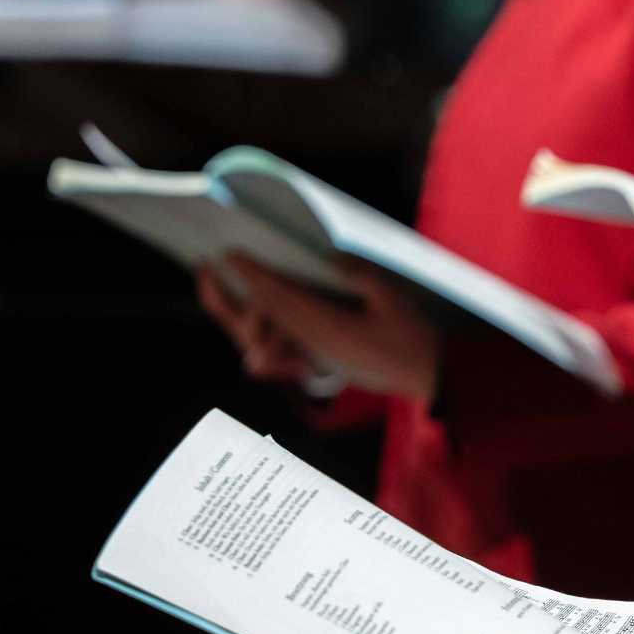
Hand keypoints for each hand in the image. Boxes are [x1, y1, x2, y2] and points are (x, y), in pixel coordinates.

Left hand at [217, 252, 440, 403]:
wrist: (428, 378)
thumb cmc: (413, 338)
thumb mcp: (390, 299)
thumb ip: (358, 277)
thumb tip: (330, 257)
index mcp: (328, 330)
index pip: (280, 298)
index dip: (253, 275)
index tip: (231, 255)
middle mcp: (312, 348)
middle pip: (258, 321)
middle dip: (226, 296)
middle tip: (205, 269)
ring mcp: (314, 360)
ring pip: (262, 340)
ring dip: (239, 316)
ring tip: (217, 287)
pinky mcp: (320, 365)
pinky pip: (279, 356)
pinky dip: (259, 342)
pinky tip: (245, 329)